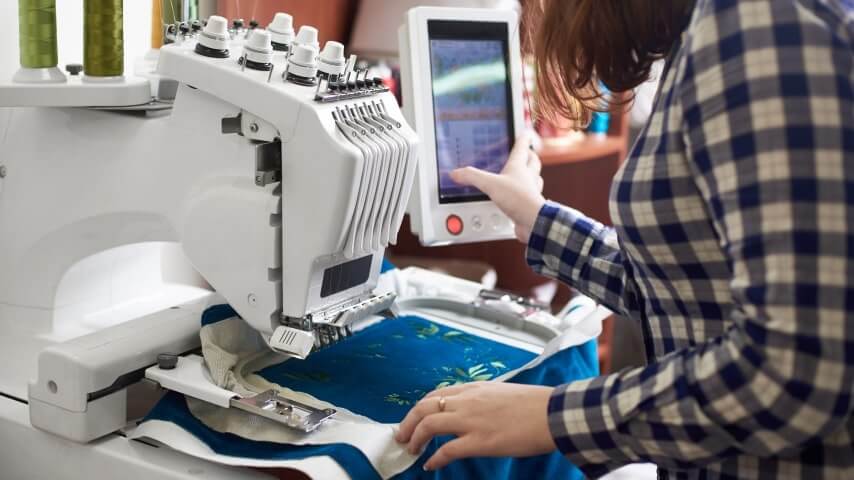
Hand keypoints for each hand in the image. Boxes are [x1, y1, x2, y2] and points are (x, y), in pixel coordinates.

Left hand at [395, 382, 556, 470]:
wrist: (553, 413)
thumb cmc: (535, 404)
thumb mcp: (503, 392)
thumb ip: (484, 399)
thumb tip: (475, 410)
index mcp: (474, 389)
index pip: (436, 394)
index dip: (420, 407)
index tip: (414, 418)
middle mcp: (467, 401)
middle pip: (424, 406)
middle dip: (408, 421)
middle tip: (402, 435)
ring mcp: (471, 420)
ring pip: (429, 424)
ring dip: (415, 438)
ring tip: (411, 449)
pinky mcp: (479, 441)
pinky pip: (447, 450)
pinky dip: (434, 459)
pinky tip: (430, 466)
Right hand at [450, 135, 545, 241]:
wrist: (533, 221)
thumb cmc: (519, 199)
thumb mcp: (491, 185)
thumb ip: (473, 177)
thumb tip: (456, 173)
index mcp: (520, 167)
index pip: (522, 148)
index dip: (523, 140)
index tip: (524, 133)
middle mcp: (528, 178)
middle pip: (533, 162)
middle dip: (530, 156)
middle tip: (527, 153)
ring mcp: (530, 192)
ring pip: (534, 178)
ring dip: (530, 174)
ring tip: (524, 174)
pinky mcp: (529, 206)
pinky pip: (528, 197)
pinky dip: (524, 194)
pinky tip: (517, 198)